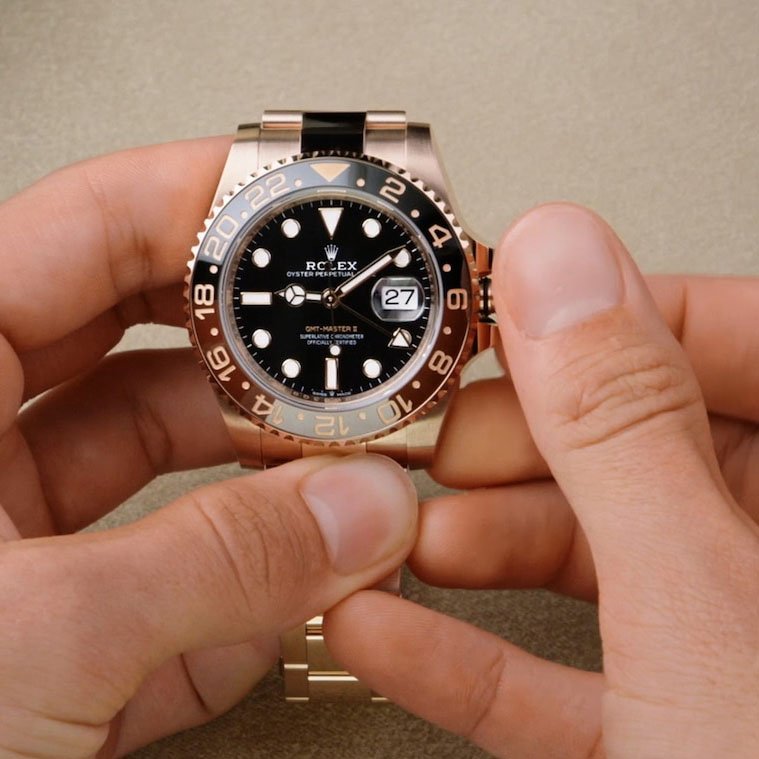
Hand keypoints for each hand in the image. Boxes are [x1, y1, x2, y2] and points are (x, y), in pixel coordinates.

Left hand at [0, 140, 417, 757]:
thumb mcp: (31, 642)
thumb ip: (213, 570)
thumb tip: (363, 513)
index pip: (86, 231)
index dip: (206, 201)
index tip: (310, 206)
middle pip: (145, 340)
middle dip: (262, 344)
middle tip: (352, 341)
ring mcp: (14, 537)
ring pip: (169, 460)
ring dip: (271, 471)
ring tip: (355, 473)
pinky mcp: (55, 621)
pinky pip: (168, 567)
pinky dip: (244, 580)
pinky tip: (302, 588)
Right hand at [326, 204, 758, 756]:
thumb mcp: (704, 608)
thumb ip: (627, 432)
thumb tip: (565, 264)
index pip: (739, 340)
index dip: (615, 312)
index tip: (506, 304)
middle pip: (643, 452)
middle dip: (517, 444)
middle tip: (427, 435)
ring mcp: (726, 656)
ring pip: (597, 559)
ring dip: (476, 546)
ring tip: (392, 533)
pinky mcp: (667, 737)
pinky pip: (569, 675)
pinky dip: (474, 655)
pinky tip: (389, 626)